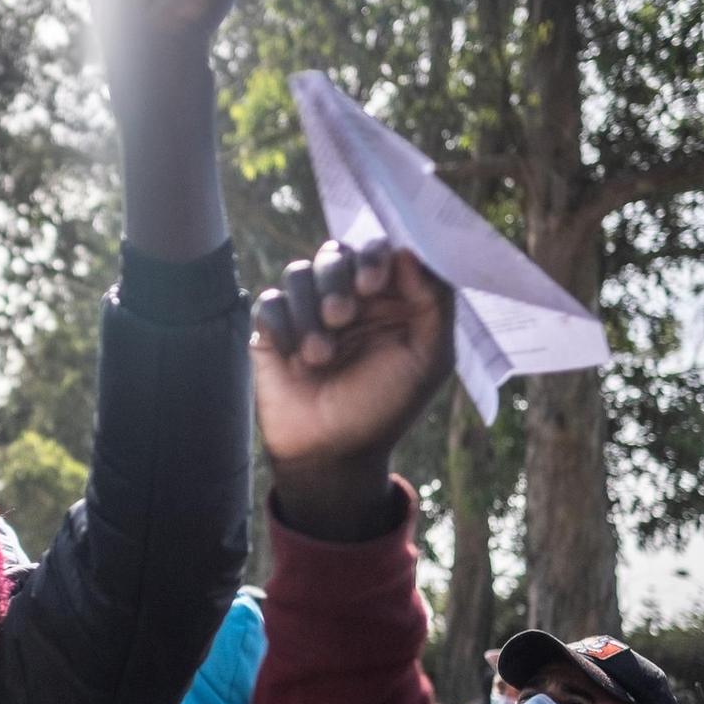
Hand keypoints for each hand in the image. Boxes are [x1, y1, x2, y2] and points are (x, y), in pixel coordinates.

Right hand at [251, 240, 452, 536]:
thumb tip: (410, 251)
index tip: (372, 284)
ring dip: (309, 310)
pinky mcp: (272, 329)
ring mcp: (307, 311)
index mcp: (388, 298)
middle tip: (341, 316)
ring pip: (299, 272)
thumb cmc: (385, 406)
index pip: (379, 250)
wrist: (332, 453)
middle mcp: (347, 297)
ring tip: (321, 355)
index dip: (374, 257)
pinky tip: (295, 359)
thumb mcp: (428, 359)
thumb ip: (434, 303)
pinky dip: (282, 326)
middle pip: (336, 253)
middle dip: (337, 280)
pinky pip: (269, 303)